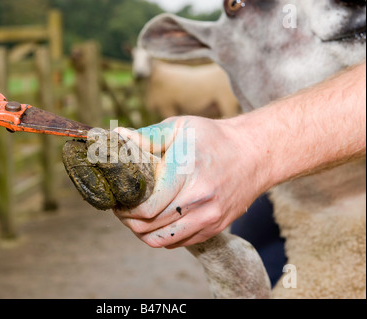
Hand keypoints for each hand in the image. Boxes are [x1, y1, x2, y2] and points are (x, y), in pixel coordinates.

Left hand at [113, 116, 268, 248]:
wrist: (255, 154)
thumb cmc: (214, 139)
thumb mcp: (180, 127)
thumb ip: (148, 136)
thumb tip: (118, 137)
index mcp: (186, 174)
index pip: (146, 208)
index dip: (125, 208)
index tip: (118, 199)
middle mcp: (199, 201)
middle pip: (148, 227)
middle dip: (128, 219)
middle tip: (121, 207)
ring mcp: (208, 218)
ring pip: (161, 241)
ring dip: (141, 231)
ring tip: (136, 216)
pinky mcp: (214, 228)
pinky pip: (178, 243)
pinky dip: (161, 236)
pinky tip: (157, 220)